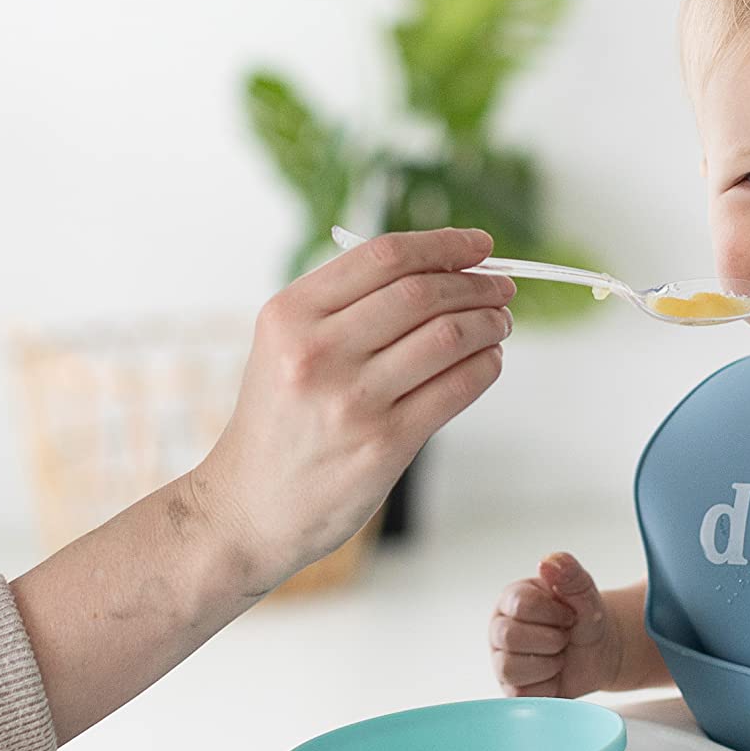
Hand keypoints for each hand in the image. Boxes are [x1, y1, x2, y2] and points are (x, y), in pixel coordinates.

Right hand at [191, 228, 511, 590]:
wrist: (249, 505)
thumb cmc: (279, 418)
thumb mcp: (285, 345)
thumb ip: (346, 305)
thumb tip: (442, 269)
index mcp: (289, 315)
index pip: (382, 258)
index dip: (442, 245)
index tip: (477, 245)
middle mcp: (316, 352)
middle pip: (421, 293)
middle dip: (475, 283)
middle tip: (500, 287)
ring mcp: (352, 400)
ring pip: (447, 337)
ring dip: (488, 322)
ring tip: (498, 322)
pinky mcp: (384, 444)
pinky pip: (456, 388)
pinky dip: (486, 366)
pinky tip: (489, 360)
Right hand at [492, 552, 622, 697]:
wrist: (599, 651)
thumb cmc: (585, 619)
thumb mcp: (585, 593)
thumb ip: (569, 575)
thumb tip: (548, 562)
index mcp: (512, 599)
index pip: (520, 605)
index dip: (553, 614)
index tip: (569, 615)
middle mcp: (500, 627)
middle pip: (510, 637)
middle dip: (550, 640)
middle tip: (564, 637)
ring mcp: (502, 659)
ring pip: (510, 668)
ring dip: (548, 664)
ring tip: (559, 655)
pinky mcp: (512, 687)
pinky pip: (521, 693)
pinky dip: (547, 685)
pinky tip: (555, 673)